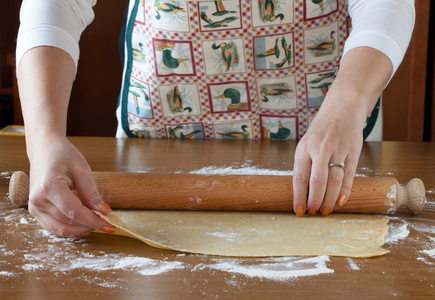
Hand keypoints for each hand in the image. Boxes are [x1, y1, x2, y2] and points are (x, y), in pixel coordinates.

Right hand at [26, 136, 113, 236]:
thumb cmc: (62, 155)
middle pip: (68, 223)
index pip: (74, 212)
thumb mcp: (82, 169)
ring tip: (96, 223)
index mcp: (49, 187)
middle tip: (106, 224)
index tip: (109, 225)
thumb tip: (103, 211)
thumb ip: (91, 192)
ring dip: (80, 230)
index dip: (93, 221)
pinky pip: (54, 227)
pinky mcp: (35, 211)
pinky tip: (83, 224)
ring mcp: (34, 207)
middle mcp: (38, 200)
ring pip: (60, 229)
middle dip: (89, 225)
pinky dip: (70, 229)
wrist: (43, 150)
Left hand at [292, 99, 364, 216]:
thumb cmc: (321, 131)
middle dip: (315, 201)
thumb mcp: (306, 144)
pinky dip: (345, 191)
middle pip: (317, 182)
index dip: (299, 197)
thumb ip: (304, 165)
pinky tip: (340, 201)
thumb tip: (302, 193)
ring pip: (334, 181)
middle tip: (313, 213)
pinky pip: (349, 175)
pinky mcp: (353, 152)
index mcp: (304, 148)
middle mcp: (320, 149)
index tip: (299, 211)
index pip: (299, 178)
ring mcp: (338, 150)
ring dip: (329, 199)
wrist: (343, 109)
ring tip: (325, 211)